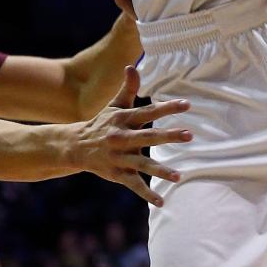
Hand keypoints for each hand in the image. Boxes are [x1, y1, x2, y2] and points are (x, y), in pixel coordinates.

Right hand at [70, 66, 191, 205]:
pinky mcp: (118, 174)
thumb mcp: (114, 106)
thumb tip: (132, 65)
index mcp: (123, 119)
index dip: (168, 108)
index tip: (187, 104)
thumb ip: (127, 88)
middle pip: (148, 137)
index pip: (149, 111)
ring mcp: (120, 158)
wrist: (77, 146)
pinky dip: (147, 194)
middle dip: (169, 136)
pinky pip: (134, 185)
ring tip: (179, 176)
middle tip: (190, 134)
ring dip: (161, 170)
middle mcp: (122, 138)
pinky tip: (161, 201)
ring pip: (143, 165)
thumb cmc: (102, 123)